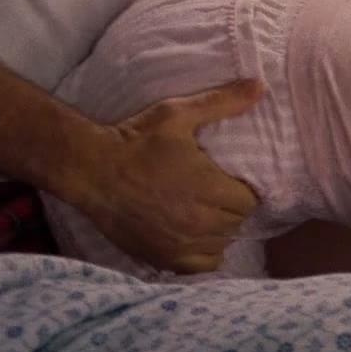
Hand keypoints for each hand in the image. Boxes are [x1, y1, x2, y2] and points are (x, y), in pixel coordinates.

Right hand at [55, 79, 263, 273]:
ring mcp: (181, 243)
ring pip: (222, 244)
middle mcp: (200, 222)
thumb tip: (260, 85)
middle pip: (237, 223)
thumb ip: (223, 102)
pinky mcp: (162, 257)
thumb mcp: (179, 115)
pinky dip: (203, 254)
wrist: (89, 168)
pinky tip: (193, 236)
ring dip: (218, 231)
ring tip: (201, 213)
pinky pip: (202, 266)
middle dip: (230, 209)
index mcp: (210, 190)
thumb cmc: (136, 141)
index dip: (242, 191)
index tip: (227, 181)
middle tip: (212, 194)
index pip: (249, 202)